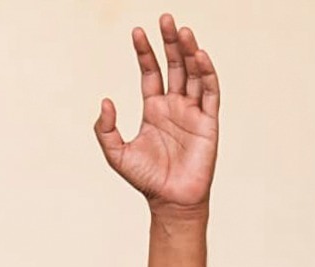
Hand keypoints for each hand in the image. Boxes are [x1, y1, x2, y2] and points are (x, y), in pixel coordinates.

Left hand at [94, 14, 218, 212]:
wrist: (170, 200)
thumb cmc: (145, 179)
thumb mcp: (116, 153)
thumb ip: (106, 129)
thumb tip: (105, 100)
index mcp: (154, 109)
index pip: (150, 72)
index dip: (144, 52)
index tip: (137, 31)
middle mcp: (174, 105)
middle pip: (173, 66)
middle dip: (169, 42)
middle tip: (166, 18)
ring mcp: (193, 111)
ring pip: (193, 73)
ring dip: (189, 51)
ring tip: (183, 30)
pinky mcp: (208, 121)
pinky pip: (210, 92)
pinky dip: (207, 73)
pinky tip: (200, 56)